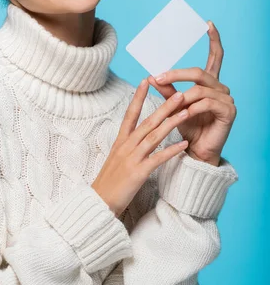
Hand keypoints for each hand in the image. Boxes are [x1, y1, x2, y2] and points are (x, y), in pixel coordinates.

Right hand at [92, 79, 191, 217]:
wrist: (97, 204)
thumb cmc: (108, 183)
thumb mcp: (115, 159)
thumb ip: (126, 147)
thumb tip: (136, 137)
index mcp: (120, 141)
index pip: (130, 114)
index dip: (138, 97)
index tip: (145, 81)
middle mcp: (125, 146)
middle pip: (147, 122)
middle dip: (164, 106)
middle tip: (179, 93)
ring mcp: (131, 159)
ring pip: (154, 136)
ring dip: (171, 122)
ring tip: (186, 112)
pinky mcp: (138, 173)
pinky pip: (158, 158)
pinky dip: (171, 150)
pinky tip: (184, 144)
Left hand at [147, 21, 236, 166]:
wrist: (196, 151)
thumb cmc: (186, 127)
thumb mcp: (174, 106)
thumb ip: (167, 90)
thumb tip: (151, 76)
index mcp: (210, 83)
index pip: (215, 56)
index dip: (213, 39)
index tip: (208, 23)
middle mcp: (221, 88)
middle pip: (199, 72)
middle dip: (177, 74)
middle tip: (158, 77)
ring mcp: (227, 99)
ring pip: (200, 88)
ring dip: (181, 96)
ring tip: (170, 105)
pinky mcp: (228, 112)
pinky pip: (206, 103)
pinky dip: (192, 107)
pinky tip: (184, 113)